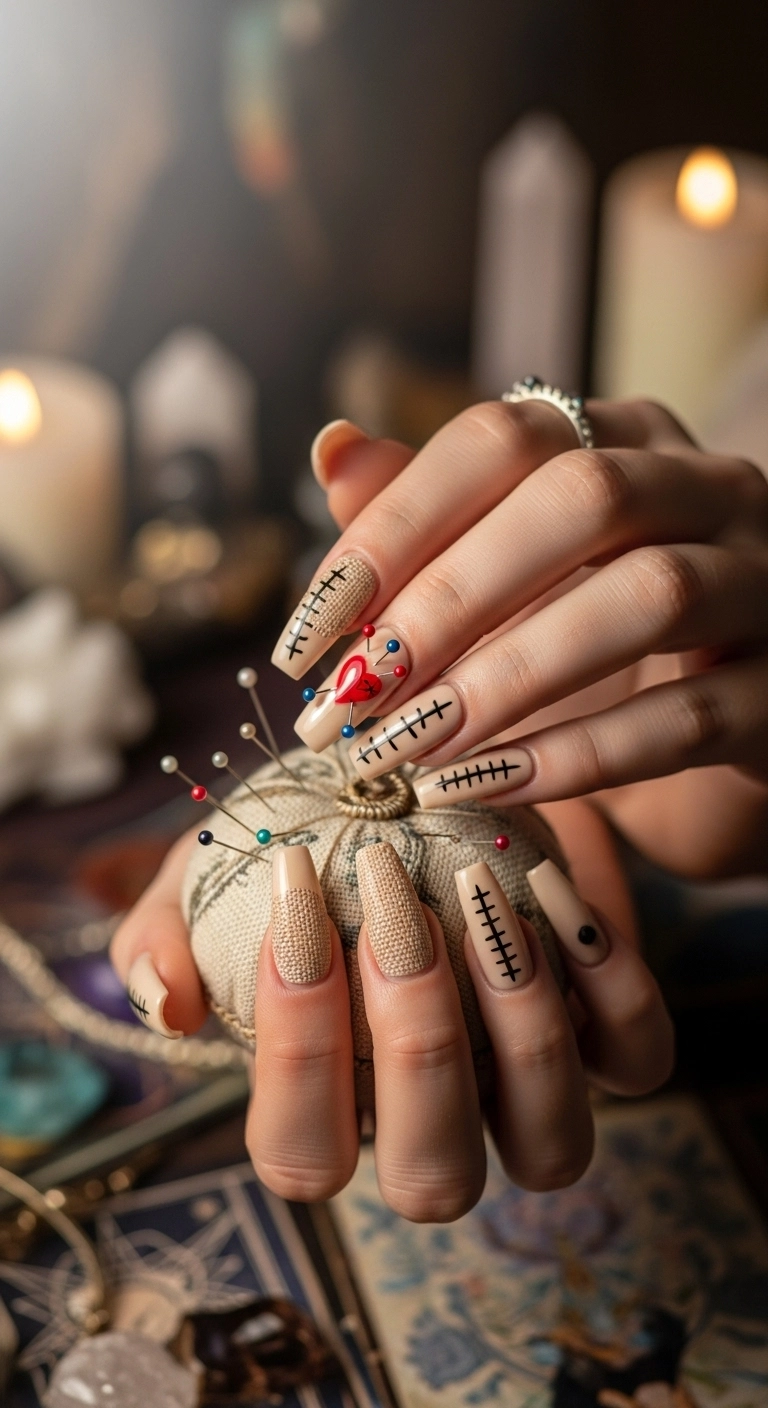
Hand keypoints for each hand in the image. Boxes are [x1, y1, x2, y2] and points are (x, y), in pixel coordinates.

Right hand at [110, 817, 672, 1220]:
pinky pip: (637, 1057)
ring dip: (518, 1023)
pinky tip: (554, 890)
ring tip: (481, 887)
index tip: (294, 901)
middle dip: (415, 1039)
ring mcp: (528, 1096)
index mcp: (326, 1111)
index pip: (303, 1153)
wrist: (403, 798)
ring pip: (549, 1145)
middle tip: (389, 892)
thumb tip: (169, 1003)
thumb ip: (160, 944)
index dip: (297, 1049)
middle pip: (434, 1177)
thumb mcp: (202, 885)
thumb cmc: (296, 855)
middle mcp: (432, 1126)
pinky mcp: (610, 1039)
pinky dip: (611, 985)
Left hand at [277, 401, 767, 875]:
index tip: (308, 629)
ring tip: (405, 748)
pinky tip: (484, 787)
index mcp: (628, 438)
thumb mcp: (511, 580)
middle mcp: (710, 490)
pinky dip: (576, 756)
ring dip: (507, 678)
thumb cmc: (600, 650)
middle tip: (353, 693)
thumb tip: (332, 450)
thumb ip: (430, 518)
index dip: (396, 524)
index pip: (503, 438)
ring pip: (650, 599)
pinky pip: (688, 718)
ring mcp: (767, 586)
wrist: (726, 743)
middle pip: (584, 499)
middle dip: (450, 598)